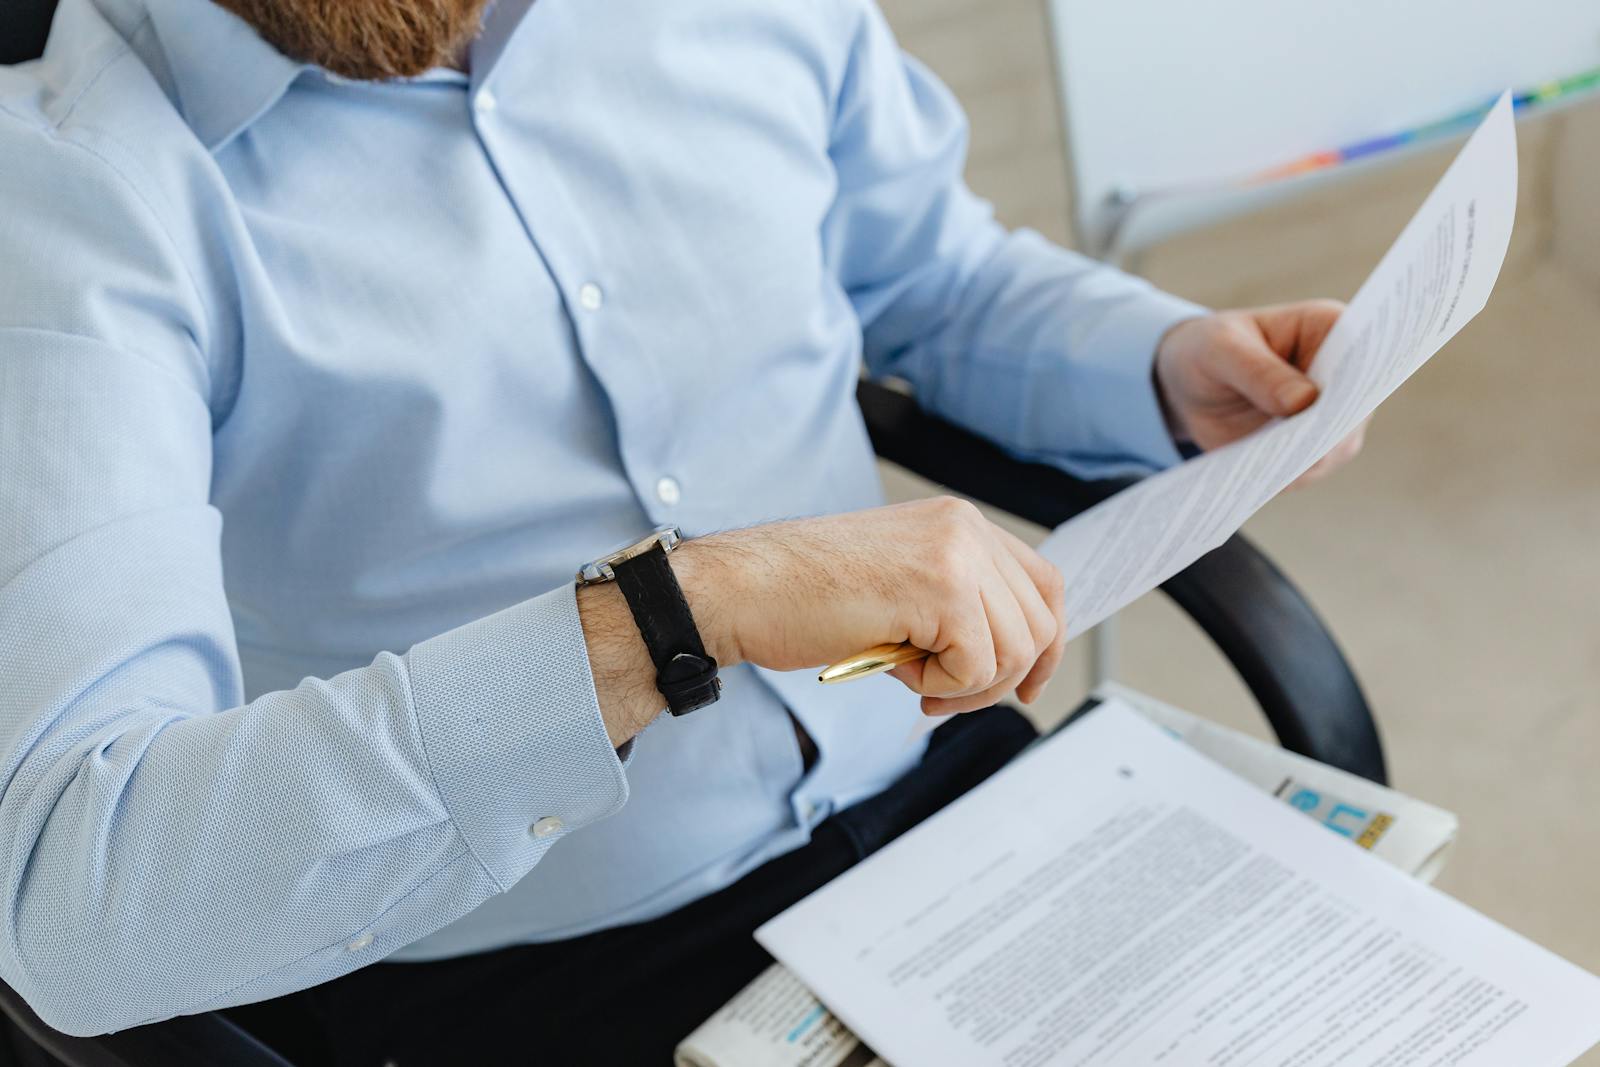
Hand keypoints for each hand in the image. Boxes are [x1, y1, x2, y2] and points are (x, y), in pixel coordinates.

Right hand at [579, 498, 1067, 743]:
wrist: (741, 590)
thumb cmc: (801, 595)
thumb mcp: (900, 585)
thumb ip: (957, 601)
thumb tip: (1012, 658)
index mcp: (959, 522)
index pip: (1044, 584)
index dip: (1044, 644)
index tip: (1025, 685)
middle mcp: (965, 528)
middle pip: (1039, 625)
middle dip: (999, 680)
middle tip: (941, 694)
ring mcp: (957, 555)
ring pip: (1015, 652)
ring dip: (964, 685)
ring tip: (910, 676)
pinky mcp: (942, 591)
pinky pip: (978, 668)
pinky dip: (940, 686)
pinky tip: (895, 668)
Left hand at [1155, 301, 1366, 486]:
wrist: (1191, 385)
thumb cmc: (1211, 350)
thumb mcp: (1221, 350)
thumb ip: (1259, 371)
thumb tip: (1304, 401)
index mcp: (1330, 329)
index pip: (1361, 354)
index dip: (1357, 380)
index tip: (1339, 403)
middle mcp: (1343, 375)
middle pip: (1356, 408)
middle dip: (1331, 431)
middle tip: (1304, 449)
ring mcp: (1332, 415)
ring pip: (1336, 446)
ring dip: (1309, 460)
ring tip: (1276, 469)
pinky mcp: (1312, 448)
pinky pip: (1308, 468)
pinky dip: (1288, 475)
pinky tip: (1264, 478)